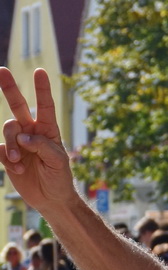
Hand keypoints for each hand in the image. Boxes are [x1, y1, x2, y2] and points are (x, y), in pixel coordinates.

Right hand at [1, 67, 76, 216]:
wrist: (51, 199)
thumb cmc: (60, 178)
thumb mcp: (58, 162)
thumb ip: (42, 145)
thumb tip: (23, 136)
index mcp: (48, 130)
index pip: (45, 106)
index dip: (42, 89)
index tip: (40, 71)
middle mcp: (32, 132)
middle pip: (18, 106)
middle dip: (9, 88)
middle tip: (1, 70)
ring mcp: (19, 143)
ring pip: (8, 130)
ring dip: (12, 144)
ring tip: (18, 162)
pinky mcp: (8, 156)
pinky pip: (0, 149)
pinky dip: (7, 158)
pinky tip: (18, 169)